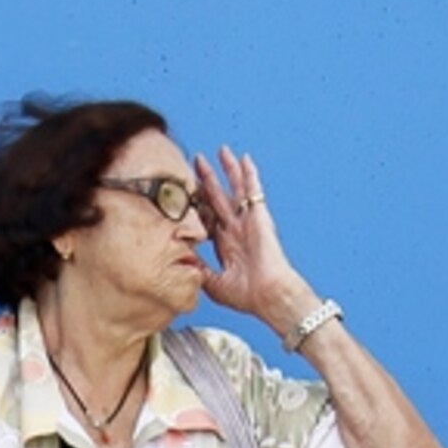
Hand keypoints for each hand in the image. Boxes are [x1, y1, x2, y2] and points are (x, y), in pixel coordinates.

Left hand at [193, 145, 316, 328]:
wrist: (268, 295)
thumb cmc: (247, 296)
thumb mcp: (212, 283)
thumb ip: (197, 269)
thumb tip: (179, 259)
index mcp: (227, 246)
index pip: (208, 220)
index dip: (196, 207)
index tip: (182, 196)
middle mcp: (237, 230)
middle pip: (219, 198)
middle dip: (207, 181)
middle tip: (195, 164)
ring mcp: (248, 221)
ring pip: (235, 189)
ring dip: (227, 170)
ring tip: (220, 152)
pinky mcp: (259, 216)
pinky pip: (254, 190)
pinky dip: (249, 174)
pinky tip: (245, 159)